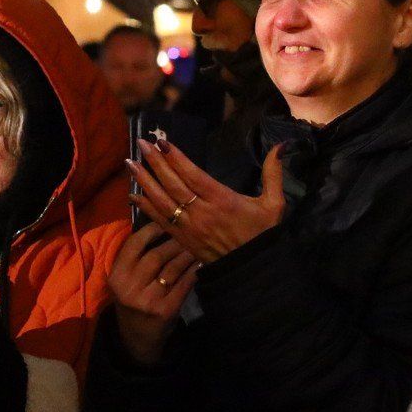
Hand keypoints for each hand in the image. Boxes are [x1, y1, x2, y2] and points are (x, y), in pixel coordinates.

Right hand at [107, 222, 198, 364]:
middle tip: (187, 233)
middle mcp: (130, 288)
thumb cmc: (132, 302)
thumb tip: (158, 225)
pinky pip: (183, 284)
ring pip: (172, 268)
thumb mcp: (124, 282)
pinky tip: (200, 263)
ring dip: (187, 254)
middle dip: (174, 242)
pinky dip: (193, 271)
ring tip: (195, 245)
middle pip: (156, 255)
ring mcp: (148, 301)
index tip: (165, 221)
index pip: (134, 245)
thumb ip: (135, 259)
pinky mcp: (165, 311)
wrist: (136, 339)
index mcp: (117, 277)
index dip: (151, 229)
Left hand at [127, 136, 284, 263]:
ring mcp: (189, 228)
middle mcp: (202, 213)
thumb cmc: (262, 234)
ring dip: (144, 181)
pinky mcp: (182, 239)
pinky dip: (145, 206)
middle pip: (173, 185)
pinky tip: (133, 193)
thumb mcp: (274, 204)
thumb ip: (274, 173)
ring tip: (130, 163)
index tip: (162, 142)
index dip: (176, 159)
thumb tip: (281, 145)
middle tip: (140, 144)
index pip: (193, 176)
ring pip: (162, 201)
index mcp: (223, 201)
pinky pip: (160, 220)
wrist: (251, 269)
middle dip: (155, 163)